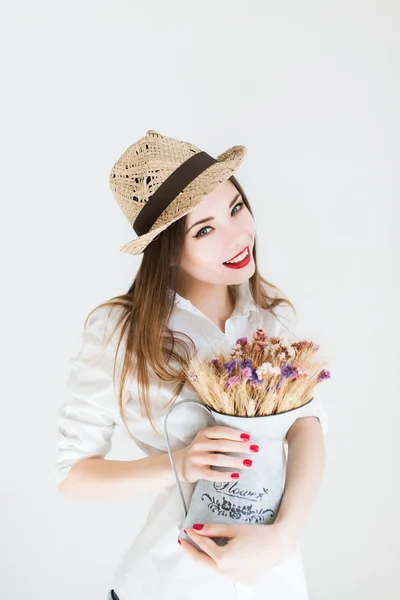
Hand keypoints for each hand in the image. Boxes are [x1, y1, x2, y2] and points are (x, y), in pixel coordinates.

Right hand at [173, 426, 256, 483]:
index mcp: (203, 434)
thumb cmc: (200, 451)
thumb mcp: (207, 441)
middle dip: (240, 447)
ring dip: (235, 461)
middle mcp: (199, 444)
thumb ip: (221, 439)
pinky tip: (236, 476)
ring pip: (218, 459)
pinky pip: (212, 475)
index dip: (234, 434)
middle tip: (254, 449)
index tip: (248, 437)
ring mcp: (196, 458)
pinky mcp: (195, 471)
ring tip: (249, 463)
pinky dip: (225, 476)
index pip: (220, 432)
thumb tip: (246, 442)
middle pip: (222, 445)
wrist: (179, 464)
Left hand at [178, 522, 296, 584]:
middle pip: (202, 562)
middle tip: (183, 542)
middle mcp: (227, 571)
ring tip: (198, 547)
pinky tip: (217, 554)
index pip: (203, 545)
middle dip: (191, 551)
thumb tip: (198, 529)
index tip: (188, 529)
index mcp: (223, 558)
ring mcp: (234, 578)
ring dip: (204, 558)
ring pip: (213, 568)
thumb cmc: (258, 534)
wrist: (278, 544)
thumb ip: (213, 529)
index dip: (194, 536)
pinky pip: (225, 572)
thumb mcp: (233, 528)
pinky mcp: (242, 579)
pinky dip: (218, 563)